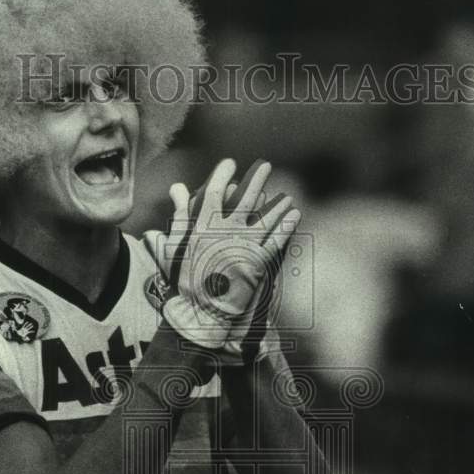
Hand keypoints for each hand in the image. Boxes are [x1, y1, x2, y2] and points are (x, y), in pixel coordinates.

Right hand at [143, 159, 299, 348]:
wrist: (203, 311)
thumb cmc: (187, 280)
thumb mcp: (177, 244)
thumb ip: (181, 213)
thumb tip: (178, 187)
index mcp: (203, 224)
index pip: (214, 191)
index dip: (222, 174)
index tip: (229, 163)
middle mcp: (226, 230)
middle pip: (246, 197)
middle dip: (257, 179)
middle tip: (266, 166)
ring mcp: (245, 244)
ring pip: (266, 216)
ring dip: (278, 204)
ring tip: (287, 195)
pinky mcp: (259, 260)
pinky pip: (278, 238)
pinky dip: (288, 225)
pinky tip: (295, 214)